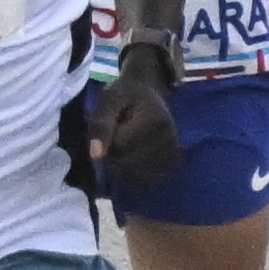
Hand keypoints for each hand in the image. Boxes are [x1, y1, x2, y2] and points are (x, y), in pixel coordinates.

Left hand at [92, 62, 181, 193]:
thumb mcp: (109, 100)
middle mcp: (168, 137)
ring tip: (126, 144)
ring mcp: (172, 151)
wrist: (147, 91)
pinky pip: (147, 178)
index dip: (107, 139)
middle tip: (117, 133)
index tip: (113, 123)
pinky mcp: (172, 160)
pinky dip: (135, 173)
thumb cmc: (125, 95)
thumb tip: (96, 155)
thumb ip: (101, 125)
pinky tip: (134, 157)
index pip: (119, 146)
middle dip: (113, 154)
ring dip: (123, 165)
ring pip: (135, 174)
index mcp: (155, 119)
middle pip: (126, 163)